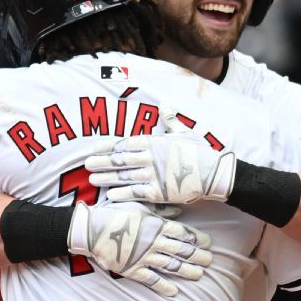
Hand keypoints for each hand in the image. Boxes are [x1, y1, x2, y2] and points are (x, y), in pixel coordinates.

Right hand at [67, 201, 211, 296]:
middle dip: (198, 256)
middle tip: (210, 260)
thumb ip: (160, 210)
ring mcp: (145, 257)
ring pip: (172, 266)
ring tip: (199, 275)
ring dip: (187, 271)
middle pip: (182, 251)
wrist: (92, 229)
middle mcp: (155, 242)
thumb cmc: (114, 213)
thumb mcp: (139, 206)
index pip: (184, 233)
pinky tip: (175, 292)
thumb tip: (178, 212)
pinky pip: (153, 280)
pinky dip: (164, 287)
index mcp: (157, 225)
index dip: (197, 239)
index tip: (207, 243)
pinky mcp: (134, 269)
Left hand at [86, 122, 236, 204]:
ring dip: (106, 178)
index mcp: (154, 141)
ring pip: (124, 176)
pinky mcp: (158, 192)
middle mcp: (150, 157)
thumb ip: (170, 120)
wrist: (214, 173)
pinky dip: (121, 194)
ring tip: (91, 179)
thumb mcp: (185, 132)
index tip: (94, 147)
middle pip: (120, 159)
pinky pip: (135, 193)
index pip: (126, 142)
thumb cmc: (200, 152)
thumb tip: (164, 105)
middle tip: (86, 163)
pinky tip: (109, 195)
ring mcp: (153, 175)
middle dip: (101, 161)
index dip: (108, 145)